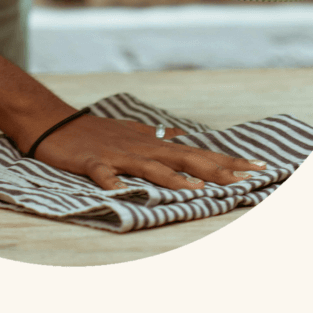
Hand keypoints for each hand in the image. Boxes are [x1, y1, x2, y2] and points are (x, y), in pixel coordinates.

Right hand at [33, 114, 265, 190]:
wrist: (55, 122)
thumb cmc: (95, 131)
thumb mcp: (130, 132)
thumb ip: (155, 136)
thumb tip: (178, 135)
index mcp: (151, 144)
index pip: (196, 152)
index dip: (226, 160)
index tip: (257, 166)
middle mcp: (140, 148)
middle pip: (183, 159)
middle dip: (216, 168)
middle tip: (247, 177)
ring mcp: (117, 155)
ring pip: (149, 166)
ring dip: (172, 178)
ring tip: (197, 189)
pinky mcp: (92, 162)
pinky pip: (104, 173)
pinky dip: (113, 181)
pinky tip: (119, 190)